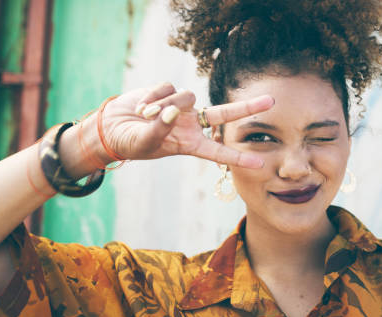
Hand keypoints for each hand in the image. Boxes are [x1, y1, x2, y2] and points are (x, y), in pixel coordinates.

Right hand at [98, 83, 272, 167]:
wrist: (110, 127)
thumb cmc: (129, 142)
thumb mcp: (144, 143)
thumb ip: (159, 129)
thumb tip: (172, 112)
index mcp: (189, 144)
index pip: (218, 150)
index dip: (238, 157)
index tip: (260, 162)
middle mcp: (191, 124)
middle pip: (225, 114)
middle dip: (247, 107)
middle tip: (271, 102)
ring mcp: (181, 107)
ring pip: (187, 97)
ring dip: (166, 105)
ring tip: (146, 116)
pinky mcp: (168, 91)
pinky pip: (168, 87)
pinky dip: (154, 96)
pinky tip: (142, 106)